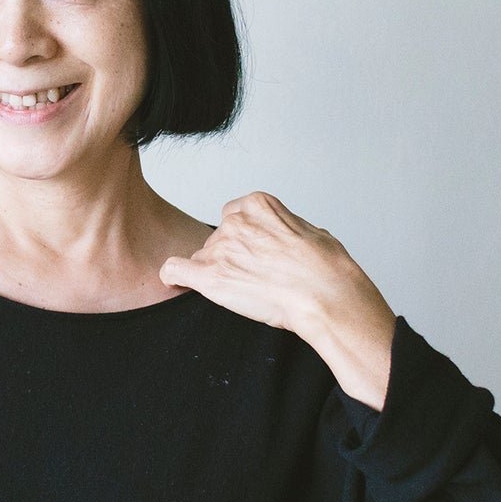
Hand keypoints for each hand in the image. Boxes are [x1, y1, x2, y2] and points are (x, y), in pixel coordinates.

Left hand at [160, 192, 397, 409]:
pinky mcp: (209, 277)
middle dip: (231, 257)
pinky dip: (174, 278)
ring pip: (203, 257)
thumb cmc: (326, 270)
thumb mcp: (312, 231)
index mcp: (258, 204)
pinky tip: (179, 284)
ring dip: (217, 272)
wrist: (325, 297)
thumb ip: (285, 228)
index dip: (245, 238)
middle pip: (218, 238)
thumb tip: (283, 236)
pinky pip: (174, 271)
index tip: (254, 253)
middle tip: (254, 277)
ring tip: (243, 290)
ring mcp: (220, 248)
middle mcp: (235, 221)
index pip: (234, 215)